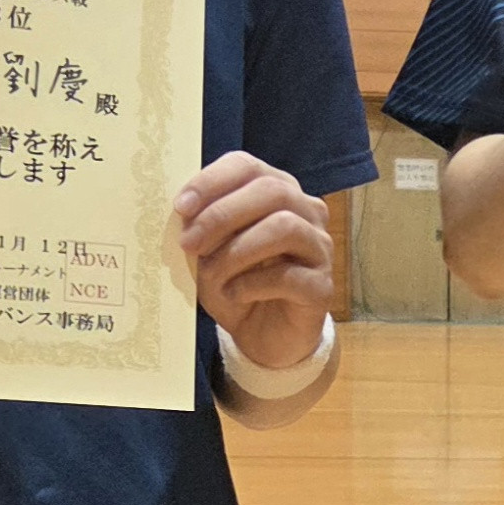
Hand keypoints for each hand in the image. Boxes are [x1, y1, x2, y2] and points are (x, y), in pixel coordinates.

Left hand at [175, 151, 331, 365]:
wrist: (263, 337)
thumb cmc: (236, 285)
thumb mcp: (210, 253)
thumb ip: (202, 227)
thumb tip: (183, 211)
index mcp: (276, 192)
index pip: (248, 167)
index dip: (213, 181)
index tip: (181, 207)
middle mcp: (306, 212)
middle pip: (271, 191)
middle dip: (222, 215)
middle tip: (189, 243)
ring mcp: (319, 249)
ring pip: (284, 227)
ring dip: (237, 250)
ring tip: (211, 274)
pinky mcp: (323, 287)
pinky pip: (289, 275)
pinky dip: (251, 284)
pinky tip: (234, 295)